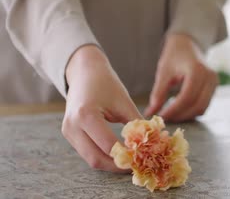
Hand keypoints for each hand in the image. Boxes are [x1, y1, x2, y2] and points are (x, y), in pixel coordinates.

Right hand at [62, 45, 141, 172]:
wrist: (84, 73)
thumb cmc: (106, 84)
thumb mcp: (124, 102)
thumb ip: (137, 123)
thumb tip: (154, 141)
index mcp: (86, 115)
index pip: (108, 146)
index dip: (126, 156)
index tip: (143, 159)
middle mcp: (72, 126)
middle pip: (95, 159)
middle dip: (117, 166)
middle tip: (137, 165)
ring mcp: (68, 132)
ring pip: (90, 158)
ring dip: (110, 163)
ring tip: (130, 161)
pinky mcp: (69, 134)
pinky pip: (87, 151)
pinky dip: (103, 155)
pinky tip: (118, 154)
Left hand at [144, 34, 217, 121]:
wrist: (188, 44)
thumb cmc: (174, 55)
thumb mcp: (164, 71)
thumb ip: (158, 92)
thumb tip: (151, 112)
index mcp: (197, 70)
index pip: (186, 97)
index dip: (173, 110)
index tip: (161, 117)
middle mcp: (209, 77)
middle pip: (197, 105)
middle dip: (180, 116)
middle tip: (165, 119)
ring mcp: (214, 82)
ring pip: (202, 108)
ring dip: (187, 115)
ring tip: (171, 115)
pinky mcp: (214, 87)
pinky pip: (205, 105)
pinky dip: (192, 111)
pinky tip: (180, 110)